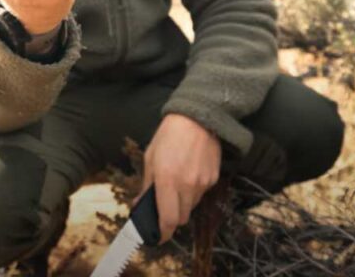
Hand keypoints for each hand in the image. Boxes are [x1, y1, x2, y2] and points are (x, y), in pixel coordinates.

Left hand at [137, 114, 221, 242]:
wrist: (198, 118)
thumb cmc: (168, 136)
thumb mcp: (150, 158)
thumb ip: (147, 185)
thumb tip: (140, 205)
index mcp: (167, 180)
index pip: (168, 219)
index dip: (162, 233)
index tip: (157, 237)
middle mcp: (187, 186)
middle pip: (181, 218)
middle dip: (171, 216)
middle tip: (164, 203)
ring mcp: (203, 183)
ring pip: (191, 206)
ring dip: (182, 202)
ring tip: (177, 182)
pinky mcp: (214, 178)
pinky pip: (202, 193)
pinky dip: (194, 191)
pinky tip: (190, 172)